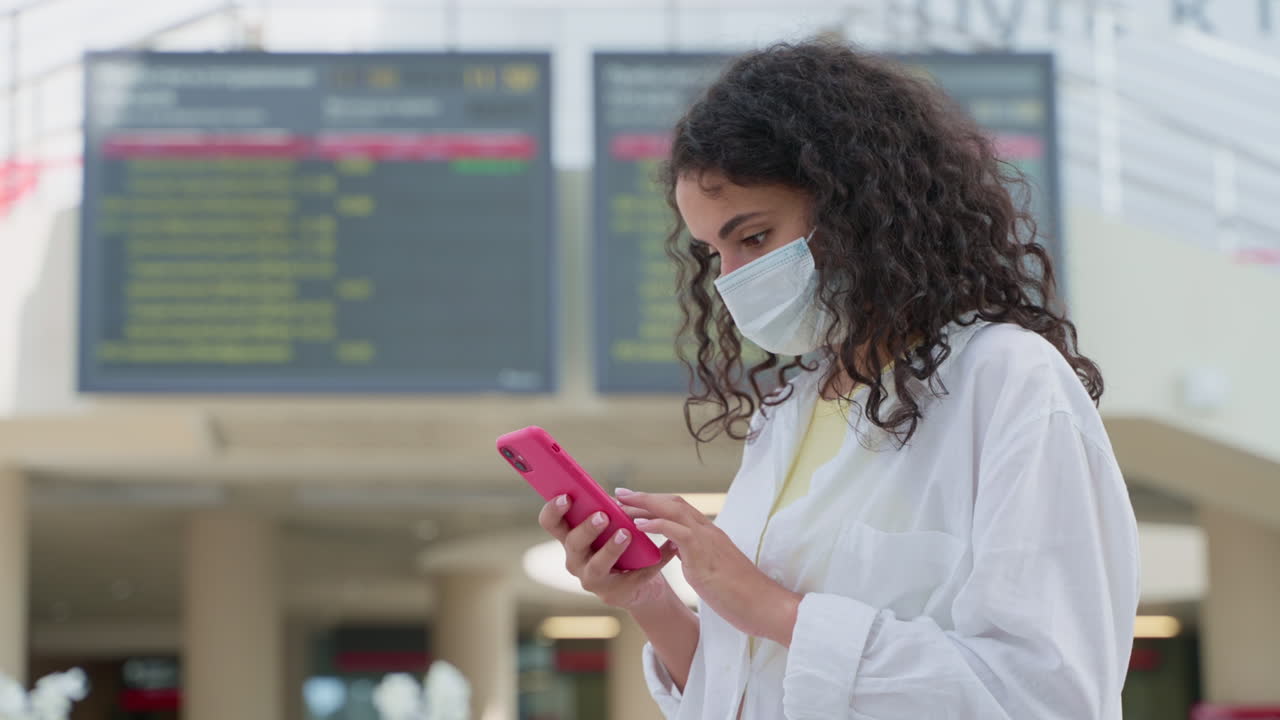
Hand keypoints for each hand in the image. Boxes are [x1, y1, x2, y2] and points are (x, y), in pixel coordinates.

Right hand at [537, 494, 678, 609]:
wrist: (639, 584)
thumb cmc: (620, 546)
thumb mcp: (612, 527)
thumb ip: (608, 512)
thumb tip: (618, 493)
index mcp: (570, 537)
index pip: (550, 523)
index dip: (553, 510)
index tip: (565, 496)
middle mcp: (575, 560)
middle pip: (573, 543)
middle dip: (586, 528)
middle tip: (603, 515)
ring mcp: (591, 579)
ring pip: (596, 565)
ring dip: (611, 548)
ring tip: (627, 534)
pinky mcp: (613, 593)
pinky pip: (632, 577)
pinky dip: (651, 563)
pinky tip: (668, 548)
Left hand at [616, 488, 801, 646]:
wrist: (765, 606)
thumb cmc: (741, 594)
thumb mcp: (711, 570)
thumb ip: (694, 555)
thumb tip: (676, 549)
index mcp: (710, 534)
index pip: (679, 508)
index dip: (655, 502)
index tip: (633, 500)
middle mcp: (708, 531)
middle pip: (672, 502)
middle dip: (644, 497)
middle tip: (619, 493)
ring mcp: (707, 540)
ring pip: (673, 510)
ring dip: (644, 505)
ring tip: (621, 504)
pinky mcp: (705, 553)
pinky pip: (676, 531)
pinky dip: (656, 524)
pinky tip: (638, 524)